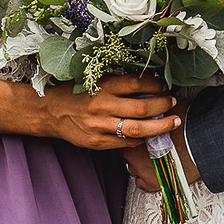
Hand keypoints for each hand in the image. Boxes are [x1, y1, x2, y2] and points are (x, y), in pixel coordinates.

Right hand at [41, 74, 179, 149]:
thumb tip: (148, 85)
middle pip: (143, 108)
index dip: (156, 84)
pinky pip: (126, 143)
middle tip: (173, 103)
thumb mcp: (95, 80)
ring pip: (138, 129)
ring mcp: (100, 126)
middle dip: (163, 106)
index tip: (164, 85)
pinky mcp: (98, 142)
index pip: (137, 84)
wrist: (50, 111)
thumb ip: (118, 84)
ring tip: (172, 122)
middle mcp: (103, 106)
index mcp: (103, 86)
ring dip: (160, 126)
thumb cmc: (74, 92)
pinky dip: (141, 139)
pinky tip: (149, 135)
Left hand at [123, 98, 200, 186]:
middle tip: (148, 144)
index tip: (141, 131)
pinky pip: (141, 182)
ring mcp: (139, 169)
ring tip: (154, 158)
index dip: (133, 131)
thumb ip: (157, 104)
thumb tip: (156, 96)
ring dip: (140, 163)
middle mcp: (131, 151)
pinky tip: (156, 171)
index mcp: (135, 131)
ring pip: (131, 167)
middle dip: (134, 147)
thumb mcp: (170, 105)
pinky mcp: (150, 183)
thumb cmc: (188, 123)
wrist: (202, 142)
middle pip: (125, 150)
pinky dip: (147, 178)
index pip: (124, 131)